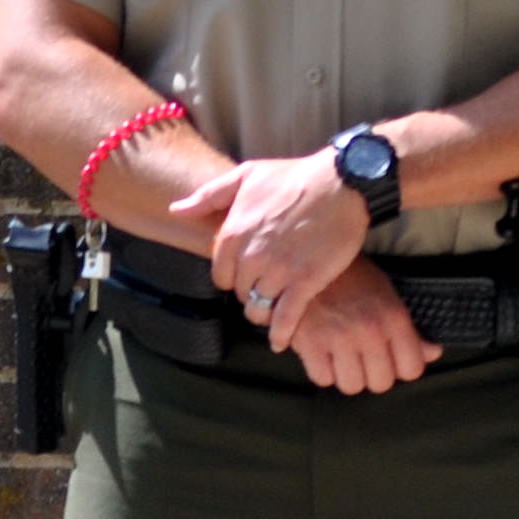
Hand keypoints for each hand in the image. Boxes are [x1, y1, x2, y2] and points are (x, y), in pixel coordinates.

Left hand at [172, 149, 369, 341]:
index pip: (220, 273)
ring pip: (259, 306)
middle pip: (239, 290)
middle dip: (249, 292)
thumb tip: (175, 210)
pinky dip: (281, 332)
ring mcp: (278, 270)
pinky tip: (279, 342)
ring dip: (263, 312)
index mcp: (233, 233)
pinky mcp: (306, 281)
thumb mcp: (246, 176)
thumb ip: (208, 196)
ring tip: (272, 311)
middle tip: (263, 290)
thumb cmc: (295, 176)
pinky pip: (286, 316)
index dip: (231, 277)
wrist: (342, 182)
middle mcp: (251, 255)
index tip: (244, 276)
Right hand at [279, 260, 440, 393]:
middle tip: (364, 361)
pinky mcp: (308, 342)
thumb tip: (433, 353)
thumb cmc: (353, 278)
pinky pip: (322, 378)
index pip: (411, 369)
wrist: (310, 257)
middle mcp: (369, 331)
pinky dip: (322, 371)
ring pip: (351, 386)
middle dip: (373, 375)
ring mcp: (337, 338)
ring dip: (347, 376)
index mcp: (394, 318)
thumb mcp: (388, 296)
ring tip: (342, 360)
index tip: (391, 361)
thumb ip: (410, 329)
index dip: (401, 369)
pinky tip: (322, 356)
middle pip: (381, 383)